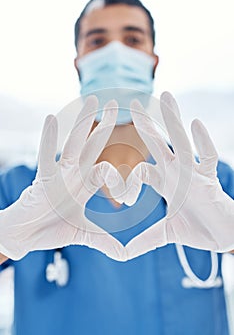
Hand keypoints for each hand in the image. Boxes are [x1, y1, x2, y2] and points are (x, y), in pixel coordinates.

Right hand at [0, 96, 126, 260]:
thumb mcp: (84, 235)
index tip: (129, 199)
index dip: (122, 180)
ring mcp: (59, 174)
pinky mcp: (42, 179)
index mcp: (85, 185)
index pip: (108, 169)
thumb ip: (105, 242)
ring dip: (83, 122)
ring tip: (93, 99)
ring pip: (74, 143)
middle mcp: (74, 174)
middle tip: (116, 103)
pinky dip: (48, 139)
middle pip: (92, 145)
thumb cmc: (51, 230)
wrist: (26, 236)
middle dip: (105, 125)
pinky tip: (52, 118)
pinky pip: (45, 156)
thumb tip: (126, 255)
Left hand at [125, 91, 233, 258]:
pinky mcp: (210, 178)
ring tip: (166, 96)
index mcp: (164, 182)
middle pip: (158, 144)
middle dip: (146, 125)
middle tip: (133, 103)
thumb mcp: (165, 234)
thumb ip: (145, 240)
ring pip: (181, 143)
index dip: (129, 181)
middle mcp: (176, 172)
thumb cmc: (196, 230)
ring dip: (173, 121)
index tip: (124, 199)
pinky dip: (203, 143)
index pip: (141, 169)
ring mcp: (193, 173)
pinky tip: (196, 124)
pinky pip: (207, 158)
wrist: (222, 236)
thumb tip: (123, 254)